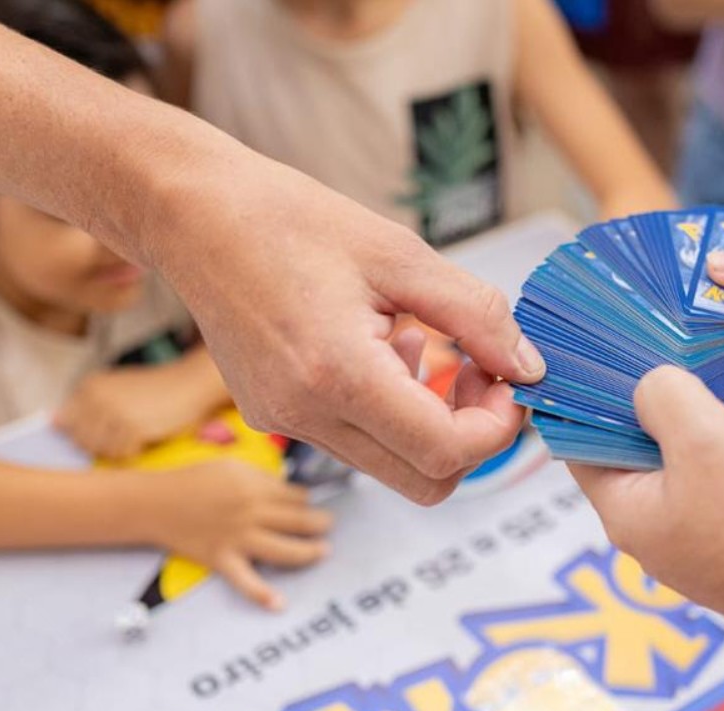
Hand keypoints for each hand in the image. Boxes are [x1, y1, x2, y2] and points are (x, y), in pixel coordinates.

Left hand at [57, 356, 225, 459]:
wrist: (189, 383)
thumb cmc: (153, 390)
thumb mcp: (115, 390)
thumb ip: (85, 406)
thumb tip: (53, 423)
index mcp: (89, 386)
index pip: (67, 425)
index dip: (83, 436)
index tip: (100, 436)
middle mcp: (97, 397)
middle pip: (82, 441)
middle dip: (99, 446)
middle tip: (122, 437)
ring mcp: (115, 412)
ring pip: (101, 451)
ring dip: (117, 451)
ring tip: (134, 437)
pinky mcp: (133, 427)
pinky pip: (123, 454)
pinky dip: (133, 453)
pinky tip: (145, 439)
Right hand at [140, 460, 333, 609]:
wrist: (155, 503)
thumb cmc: (193, 481)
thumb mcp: (232, 467)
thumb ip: (262, 479)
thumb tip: (290, 491)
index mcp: (255, 488)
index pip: (298, 497)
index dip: (308, 500)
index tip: (311, 504)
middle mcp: (251, 513)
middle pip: (299, 522)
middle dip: (320, 524)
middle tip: (328, 526)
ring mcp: (238, 539)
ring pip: (285, 550)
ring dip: (309, 553)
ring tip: (322, 551)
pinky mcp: (222, 560)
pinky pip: (245, 581)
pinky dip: (262, 595)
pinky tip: (280, 604)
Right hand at [150, 154, 543, 505]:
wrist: (193, 215)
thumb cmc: (292, 219)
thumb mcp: (401, 254)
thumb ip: (475, 315)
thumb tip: (529, 368)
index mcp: (339, 375)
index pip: (447, 452)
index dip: (497, 426)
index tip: (507, 377)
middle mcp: (306, 416)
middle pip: (426, 483)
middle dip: (469, 437)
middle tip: (475, 370)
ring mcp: (283, 424)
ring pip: (390, 468)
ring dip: (427, 423)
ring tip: (419, 344)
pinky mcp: (270, 417)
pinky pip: (351, 443)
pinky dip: (385, 413)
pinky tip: (377, 348)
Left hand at [570, 351, 723, 651]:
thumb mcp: (700, 441)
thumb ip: (663, 397)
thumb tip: (653, 380)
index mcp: (633, 512)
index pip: (585, 449)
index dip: (584, 399)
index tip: (591, 351)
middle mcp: (673, 518)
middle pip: (651, 440)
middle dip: (658, 385)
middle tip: (658, 327)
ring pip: (715, 442)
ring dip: (723, 392)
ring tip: (721, 336)